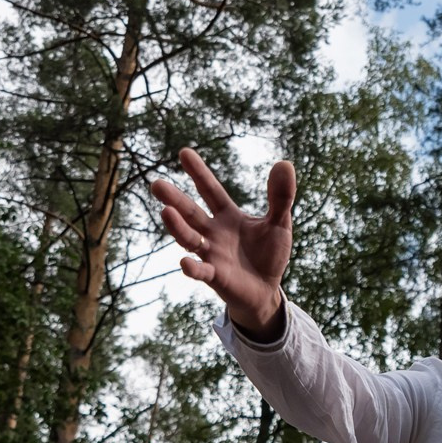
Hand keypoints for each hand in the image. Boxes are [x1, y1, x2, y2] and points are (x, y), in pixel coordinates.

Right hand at [151, 148, 294, 340]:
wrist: (266, 290)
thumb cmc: (269, 254)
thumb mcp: (279, 223)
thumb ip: (280, 197)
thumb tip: (285, 163)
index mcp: (227, 216)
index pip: (210, 191)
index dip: (199, 173)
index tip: (184, 152)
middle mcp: (213, 233)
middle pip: (190, 213)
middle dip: (174, 199)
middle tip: (156, 184)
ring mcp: (212, 254)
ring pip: (190, 239)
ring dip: (177, 227)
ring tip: (166, 212)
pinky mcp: (216, 277)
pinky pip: (201, 272)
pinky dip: (193, 268)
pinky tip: (185, 262)